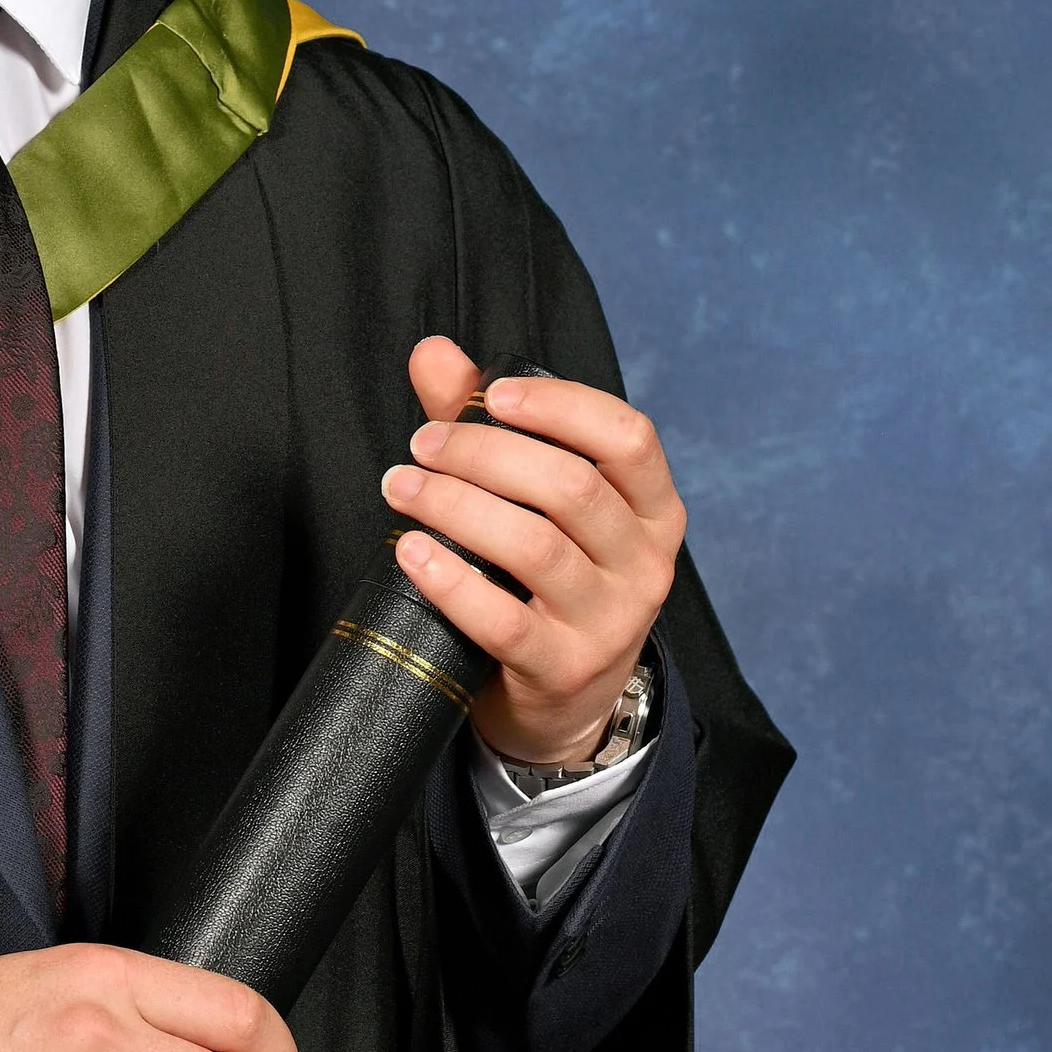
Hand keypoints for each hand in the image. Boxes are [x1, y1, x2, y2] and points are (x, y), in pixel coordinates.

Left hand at [381, 335, 685, 767]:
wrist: (563, 698)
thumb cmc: (545, 578)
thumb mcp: (534, 500)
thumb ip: (486, 422)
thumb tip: (433, 352)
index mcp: (651, 507)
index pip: (628, 436)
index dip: (560, 407)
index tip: (491, 395)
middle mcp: (645, 563)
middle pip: (569, 487)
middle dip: (483, 454)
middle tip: (422, 446)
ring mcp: (611, 622)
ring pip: (534, 548)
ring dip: (454, 506)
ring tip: (400, 488)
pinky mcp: (564, 670)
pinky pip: (504, 620)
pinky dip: (450, 579)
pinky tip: (410, 551)